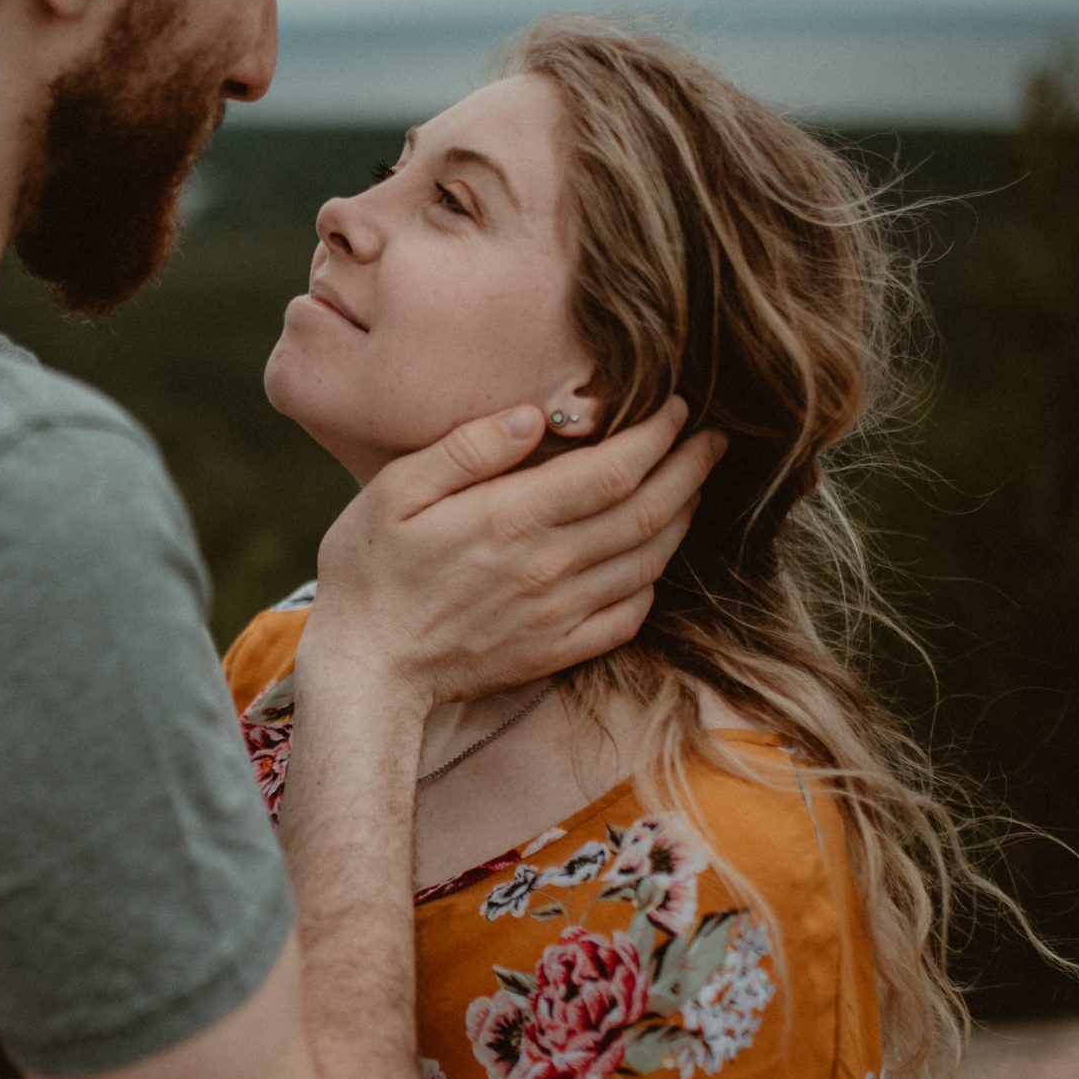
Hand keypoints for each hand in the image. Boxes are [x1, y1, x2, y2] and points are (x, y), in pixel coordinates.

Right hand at [307, 399, 721, 705]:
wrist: (364, 671)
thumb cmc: (368, 572)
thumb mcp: (394, 492)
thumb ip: (466, 449)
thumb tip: (534, 416)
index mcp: (512, 518)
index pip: (614, 470)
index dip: (658, 435)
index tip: (679, 407)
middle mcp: (548, 566)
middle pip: (647, 512)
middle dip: (691, 469)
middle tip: (715, 439)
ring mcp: (558, 614)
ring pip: (647, 561)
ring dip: (683, 518)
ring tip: (697, 486)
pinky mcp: (556, 650)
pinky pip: (629, 616)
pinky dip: (654, 581)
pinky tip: (655, 559)